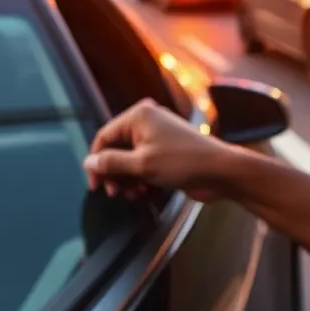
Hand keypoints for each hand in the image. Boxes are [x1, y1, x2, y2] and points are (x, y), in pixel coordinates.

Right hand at [85, 99, 235, 201]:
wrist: (220, 171)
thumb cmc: (183, 162)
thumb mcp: (142, 165)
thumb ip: (112, 163)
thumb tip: (89, 161)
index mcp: (139, 115)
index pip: (104, 136)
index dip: (96, 161)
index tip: (95, 186)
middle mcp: (147, 121)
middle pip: (116, 148)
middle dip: (114, 173)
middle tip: (115, 193)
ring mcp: (157, 135)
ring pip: (129, 159)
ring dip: (127, 179)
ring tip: (134, 194)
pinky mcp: (166, 151)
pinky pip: (143, 163)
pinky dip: (140, 178)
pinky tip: (144, 192)